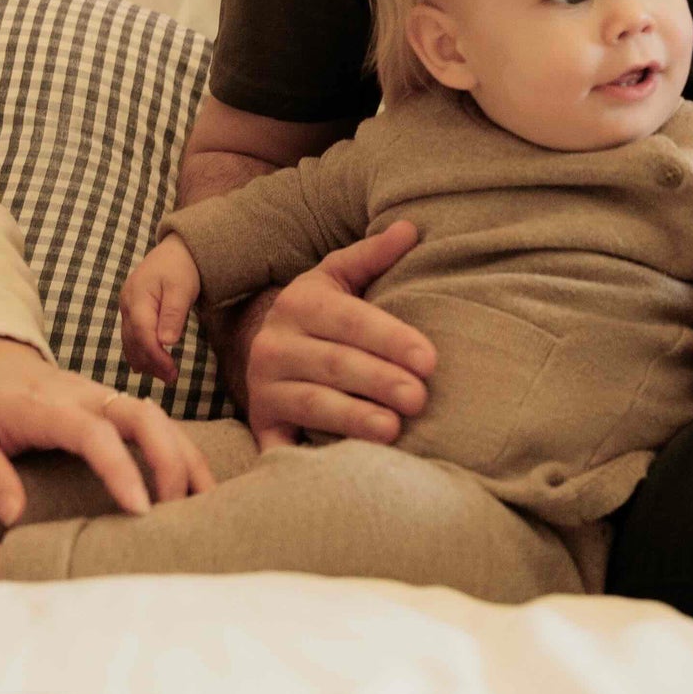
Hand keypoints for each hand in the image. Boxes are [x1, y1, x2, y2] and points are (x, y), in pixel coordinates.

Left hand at [0, 335, 214, 526]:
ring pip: (159, 417)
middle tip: (180, 512)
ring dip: (185, 457)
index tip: (140, 508)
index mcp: (47, 407)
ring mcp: (103, 396)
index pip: (94, 433)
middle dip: (171, 460)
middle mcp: (85, 396)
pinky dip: (181, 450)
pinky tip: (195, 485)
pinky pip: (156, 422)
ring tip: (204, 504)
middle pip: (143, 416)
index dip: (121, 468)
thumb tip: (15, 515)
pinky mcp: (113, 403)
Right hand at [119, 237, 202, 381]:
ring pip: (128, 342)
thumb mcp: (182, 288)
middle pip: (132, 341)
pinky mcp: (131, 311)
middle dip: (150, 363)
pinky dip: (141, 351)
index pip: (142, 334)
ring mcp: (126, 307)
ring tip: (165, 375)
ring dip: (144, 360)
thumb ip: (173, 314)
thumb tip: (166, 342)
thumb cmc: (181, 267)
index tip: (171, 372)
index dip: (155, 356)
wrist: (176, 250)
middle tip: (171, 378)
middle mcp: (127, 304)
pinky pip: (131, 336)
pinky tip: (152, 362)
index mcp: (138, 297)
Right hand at [243, 220, 434, 450]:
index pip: (350, 320)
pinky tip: (342, 465)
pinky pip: (283, 444)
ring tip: (393, 430)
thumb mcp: (337, 279)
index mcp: (299, 303)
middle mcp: (274, 343)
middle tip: (420, 398)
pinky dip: (306, 458)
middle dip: (379, 381)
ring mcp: (264, 387)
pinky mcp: (262, 426)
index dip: (390, 339)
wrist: (267, 351)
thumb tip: (410, 228)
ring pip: (311, 402)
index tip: (430, 360)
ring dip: (353, 417)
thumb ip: (373, 256)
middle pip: (334, 363)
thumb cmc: (320, 315)